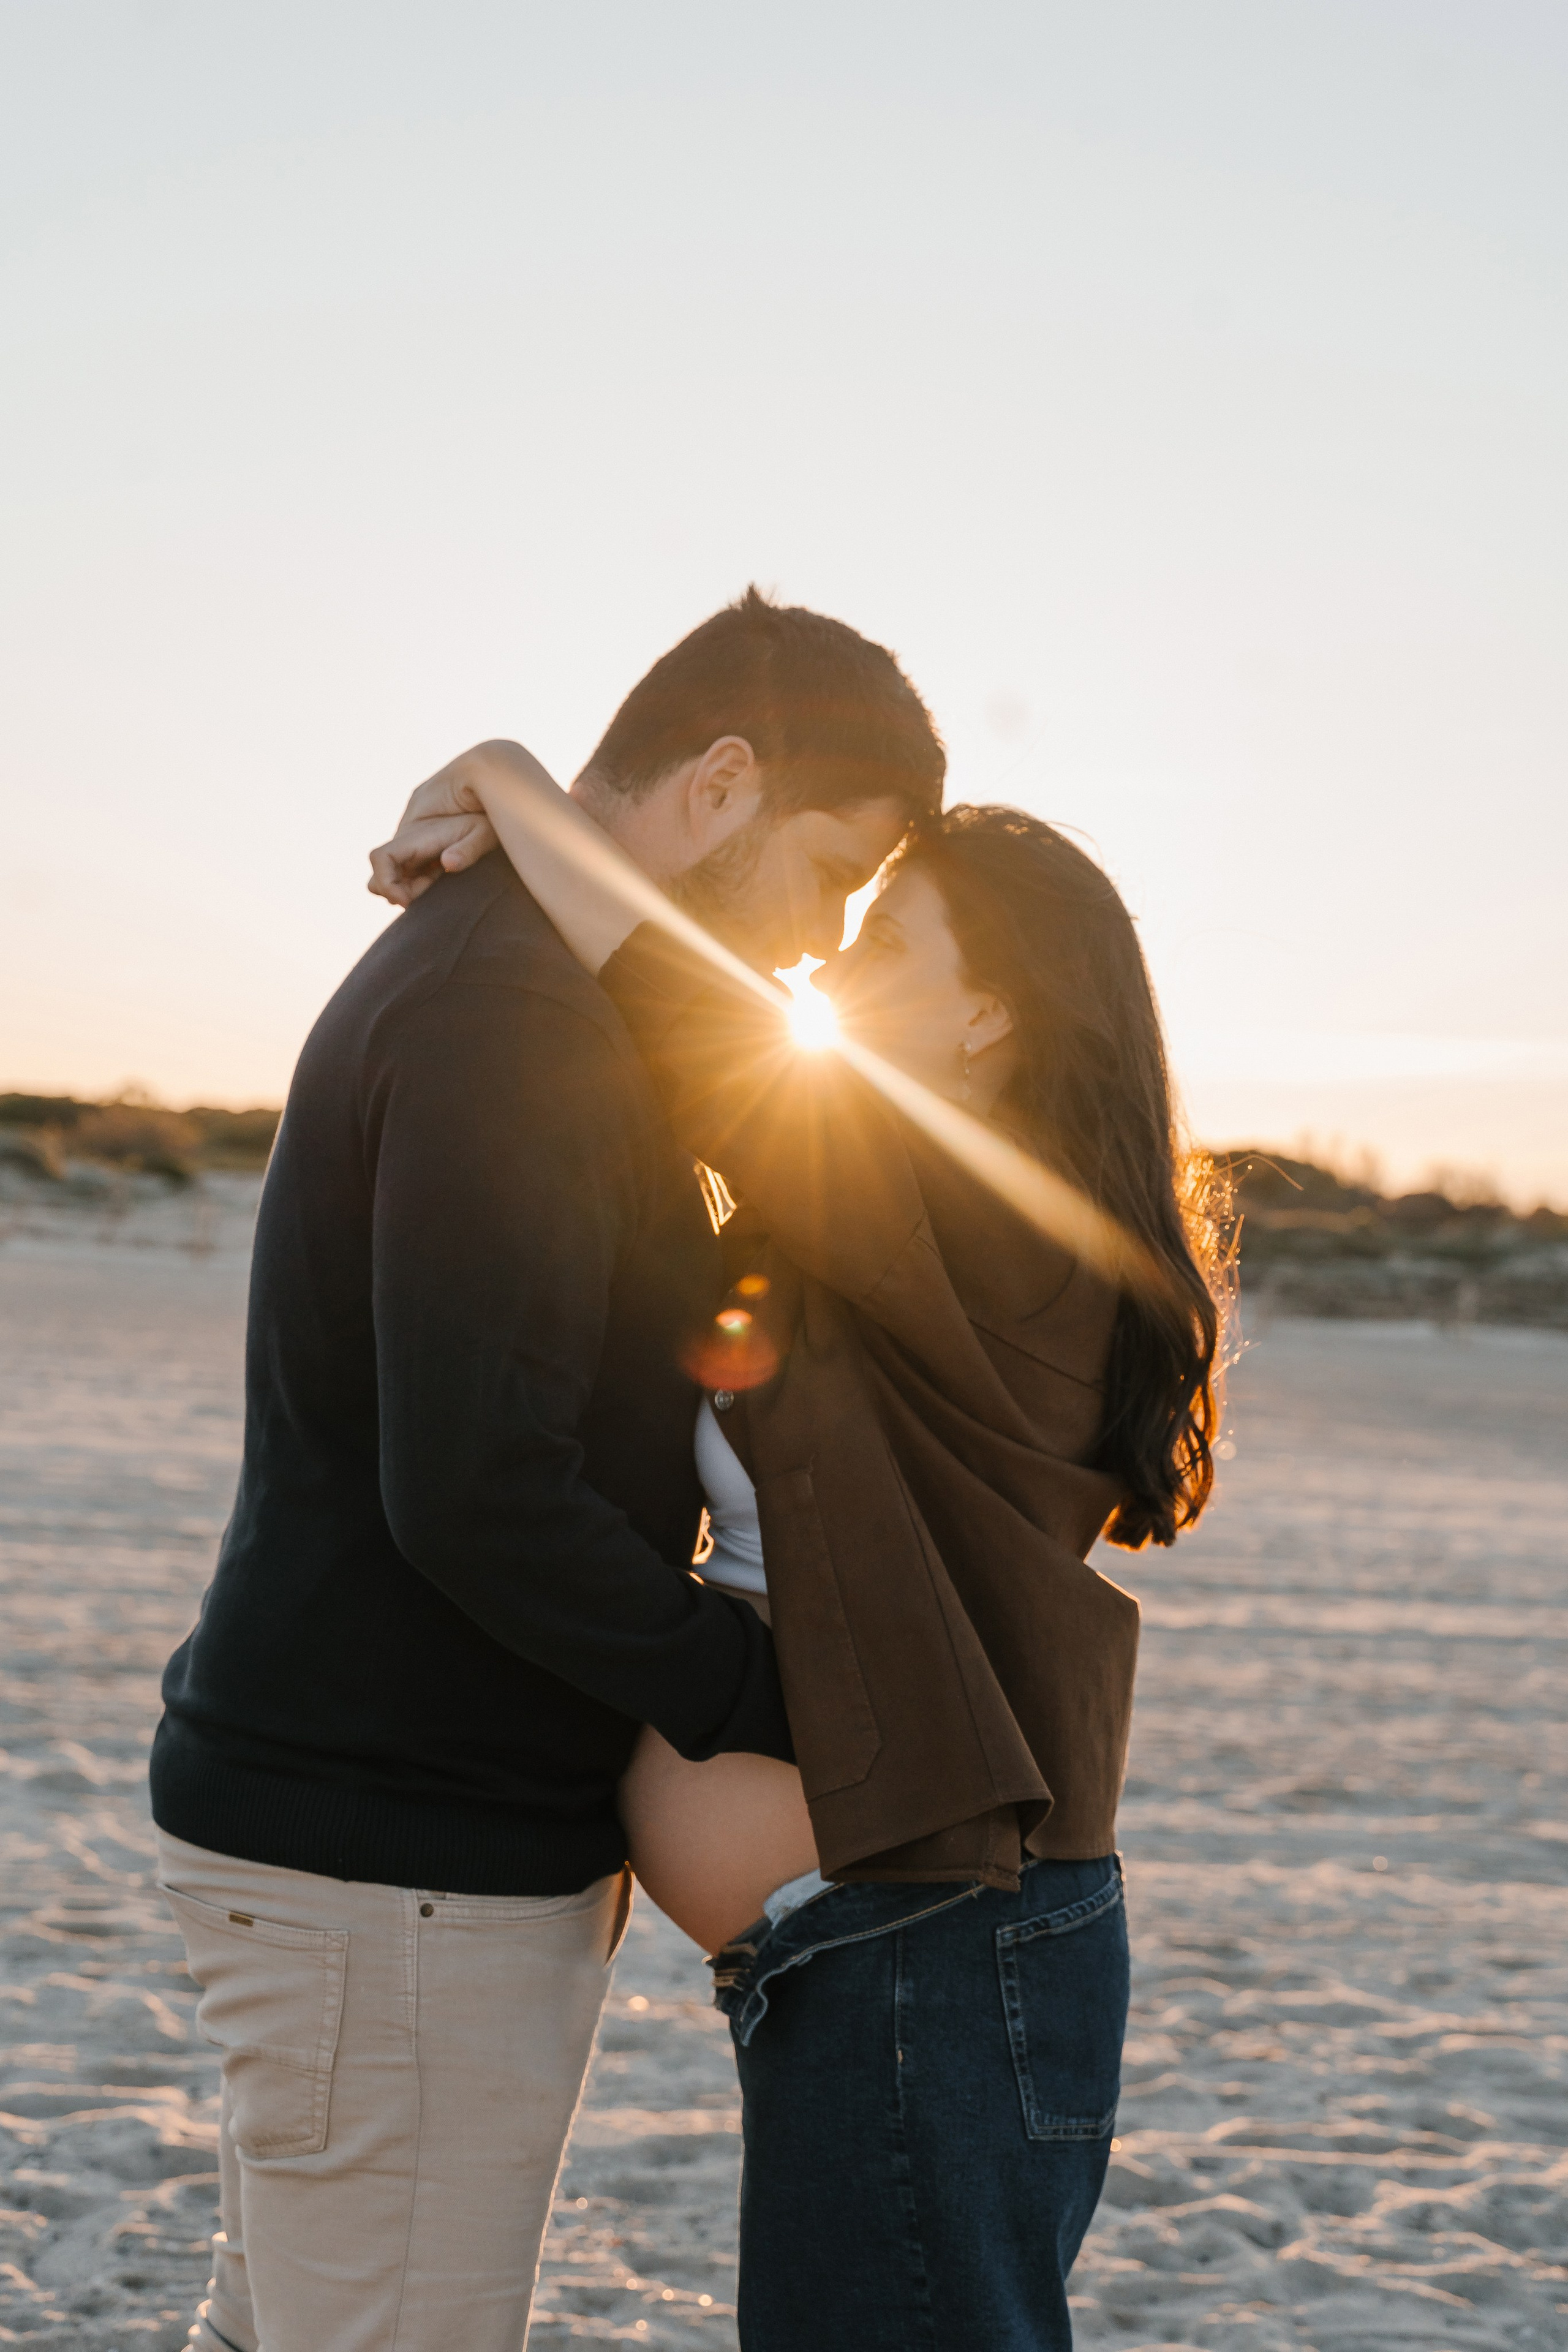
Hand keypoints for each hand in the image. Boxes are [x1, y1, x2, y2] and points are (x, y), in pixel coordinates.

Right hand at [367, 745, 513, 907]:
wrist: (488, 770)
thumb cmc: (490, 804)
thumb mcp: (485, 830)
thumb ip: (468, 849)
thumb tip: (448, 864)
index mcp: (416, 829)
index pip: (381, 858)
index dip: (387, 883)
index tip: (407, 901)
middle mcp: (409, 829)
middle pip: (384, 867)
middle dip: (399, 887)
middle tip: (428, 893)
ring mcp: (414, 831)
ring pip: (397, 864)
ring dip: (410, 880)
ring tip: (440, 880)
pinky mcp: (424, 833)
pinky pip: (410, 857)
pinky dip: (419, 872)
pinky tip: (444, 872)